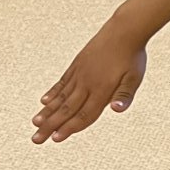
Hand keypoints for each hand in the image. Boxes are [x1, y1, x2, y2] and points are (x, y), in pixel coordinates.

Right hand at [32, 27, 147, 141]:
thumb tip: (116, 110)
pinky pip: (62, 82)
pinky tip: (44, 102)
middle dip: (50, 126)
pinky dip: (53, 93)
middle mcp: (86, 83)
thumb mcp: (134, 78)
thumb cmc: (132, 56)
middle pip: (66, 109)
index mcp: (101, 89)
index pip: (84, 114)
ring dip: (47, 112)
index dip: (70, 128)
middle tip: (35, 140)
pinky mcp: (76, 65)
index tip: (55, 139)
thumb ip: (124, 96)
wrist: (123, 30)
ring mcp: (79, 74)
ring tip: (35, 123)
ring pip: (60, 97)